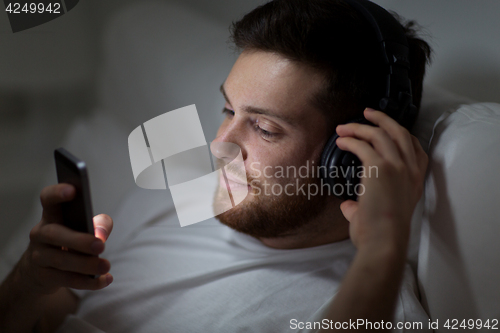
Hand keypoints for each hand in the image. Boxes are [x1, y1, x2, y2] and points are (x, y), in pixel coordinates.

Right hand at [18, 184, 113, 294]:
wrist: (39, 271)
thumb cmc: (68, 241)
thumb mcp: (81, 229)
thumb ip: (99, 225)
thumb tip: (102, 234)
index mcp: (51, 216)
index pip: (48, 199)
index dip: (57, 193)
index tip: (73, 190)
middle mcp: (41, 234)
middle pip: (55, 234)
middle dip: (79, 240)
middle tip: (101, 245)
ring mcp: (39, 256)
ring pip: (61, 260)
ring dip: (86, 264)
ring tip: (106, 265)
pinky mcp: (44, 277)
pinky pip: (67, 280)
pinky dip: (88, 282)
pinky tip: (106, 279)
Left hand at [335, 108, 427, 253]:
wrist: (384, 242)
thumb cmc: (380, 235)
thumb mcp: (378, 216)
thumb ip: (362, 206)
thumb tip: (348, 205)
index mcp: (415, 181)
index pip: (417, 149)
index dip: (402, 134)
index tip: (388, 128)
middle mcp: (410, 171)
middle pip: (400, 133)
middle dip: (383, 119)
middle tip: (368, 113)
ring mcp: (398, 168)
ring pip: (382, 134)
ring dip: (361, 127)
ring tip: (344, 127)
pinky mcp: (380, 169)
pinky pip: (364, 146)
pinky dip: (351, 140)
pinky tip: (340, 141)